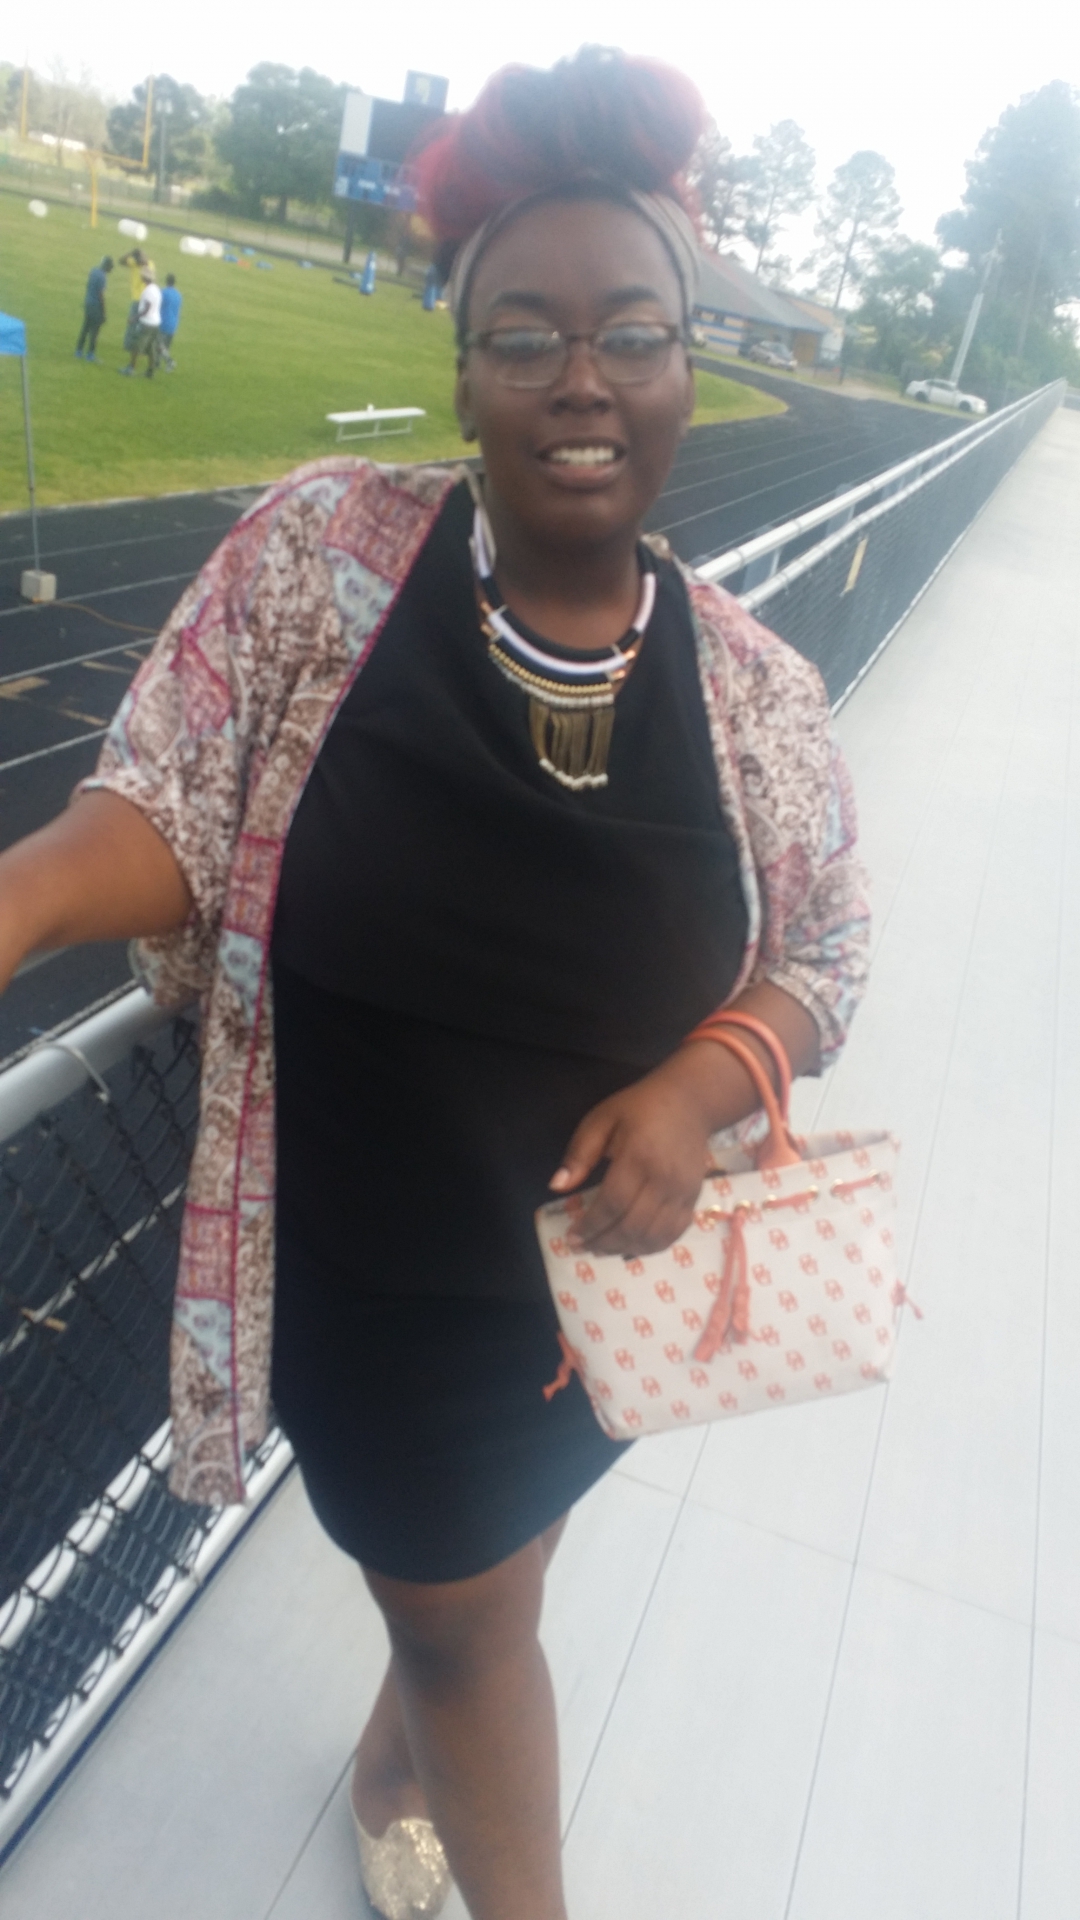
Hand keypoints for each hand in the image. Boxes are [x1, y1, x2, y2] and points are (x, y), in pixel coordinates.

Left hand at [549, 1050, 723, 1257]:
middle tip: (582, 1246)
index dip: (591, 1226)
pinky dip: (651, 1246)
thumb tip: (557, 1186)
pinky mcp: (693, 1198)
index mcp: (637, 1157)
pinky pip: (673, 1233)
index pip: (612, 1203)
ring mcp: (682, 1192)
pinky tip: (631, 1245)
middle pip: (632, 1226)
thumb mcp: (602, 1119)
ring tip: (602, 1248)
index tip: (571, 1236)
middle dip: (603, 1242)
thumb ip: (579, 1154)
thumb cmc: (641, 1108)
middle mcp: (663, 1179)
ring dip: (625, 1249)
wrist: (690, 1101)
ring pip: (653, 1236)